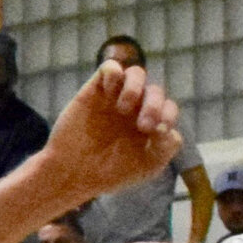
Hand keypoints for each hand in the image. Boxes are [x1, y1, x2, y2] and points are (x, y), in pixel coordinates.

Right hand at [34, 59, 182, 206]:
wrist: (72, 174)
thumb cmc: (108, 175)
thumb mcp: (145, 167)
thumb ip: (165, 148)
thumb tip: (170, 128)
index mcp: (148, 126)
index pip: (168, 108)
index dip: (168, 114)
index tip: (157, 132)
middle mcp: (134, 110)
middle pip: (155, 91)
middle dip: (153, 105)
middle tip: (143, 125)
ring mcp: (114, 99)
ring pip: (136, 73)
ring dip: (135, 87)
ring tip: (124, 107)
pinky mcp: (94, 92)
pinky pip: (110, 68)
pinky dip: (114, 73)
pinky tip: (109, 92)